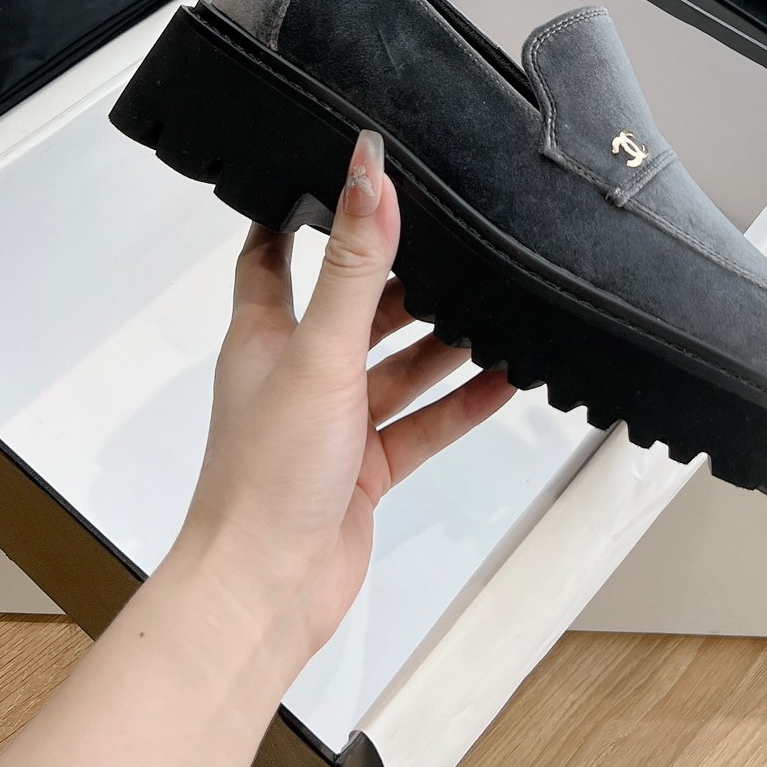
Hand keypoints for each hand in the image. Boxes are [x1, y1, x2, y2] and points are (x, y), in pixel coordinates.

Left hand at [173, 130, 514, 670]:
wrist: (265, 592)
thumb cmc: (263, 479)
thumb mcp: (320, 351)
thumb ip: (354, 263)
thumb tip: (368, 174)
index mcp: (264, 335)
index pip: (273, 253)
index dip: (301, 212)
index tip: (341, 176)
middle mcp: (296, 373)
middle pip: (354, 307)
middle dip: (402, 279)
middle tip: (456, 242)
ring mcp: (331, 423)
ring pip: (396, 366)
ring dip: (442, 342)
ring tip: (494, 306)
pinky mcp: (363, 469)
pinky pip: (421, 423)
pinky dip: (460, 403)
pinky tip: (503, 380)